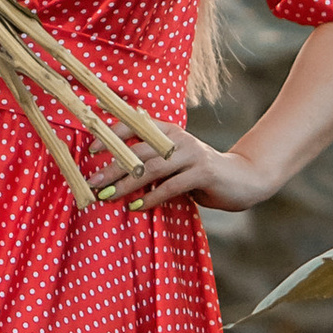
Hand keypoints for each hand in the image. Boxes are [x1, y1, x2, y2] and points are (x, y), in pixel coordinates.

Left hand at [106, 123, 270, 214]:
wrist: (243, 179)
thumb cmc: (199, 172)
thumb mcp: (174, 161)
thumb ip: (150, 161)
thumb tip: (111, 172)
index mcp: (168, 130)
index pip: (134, 126)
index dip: (111, 134)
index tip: (90, 149)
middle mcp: (178, 137)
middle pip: (138, 150)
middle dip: (112, 166)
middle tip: (93, 182)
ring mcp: (191, 154)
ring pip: (152, 168)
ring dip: (127, 184)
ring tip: (108, 196)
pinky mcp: (203, 173)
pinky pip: (171, 186)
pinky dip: (152, 198)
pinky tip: (136, 207)